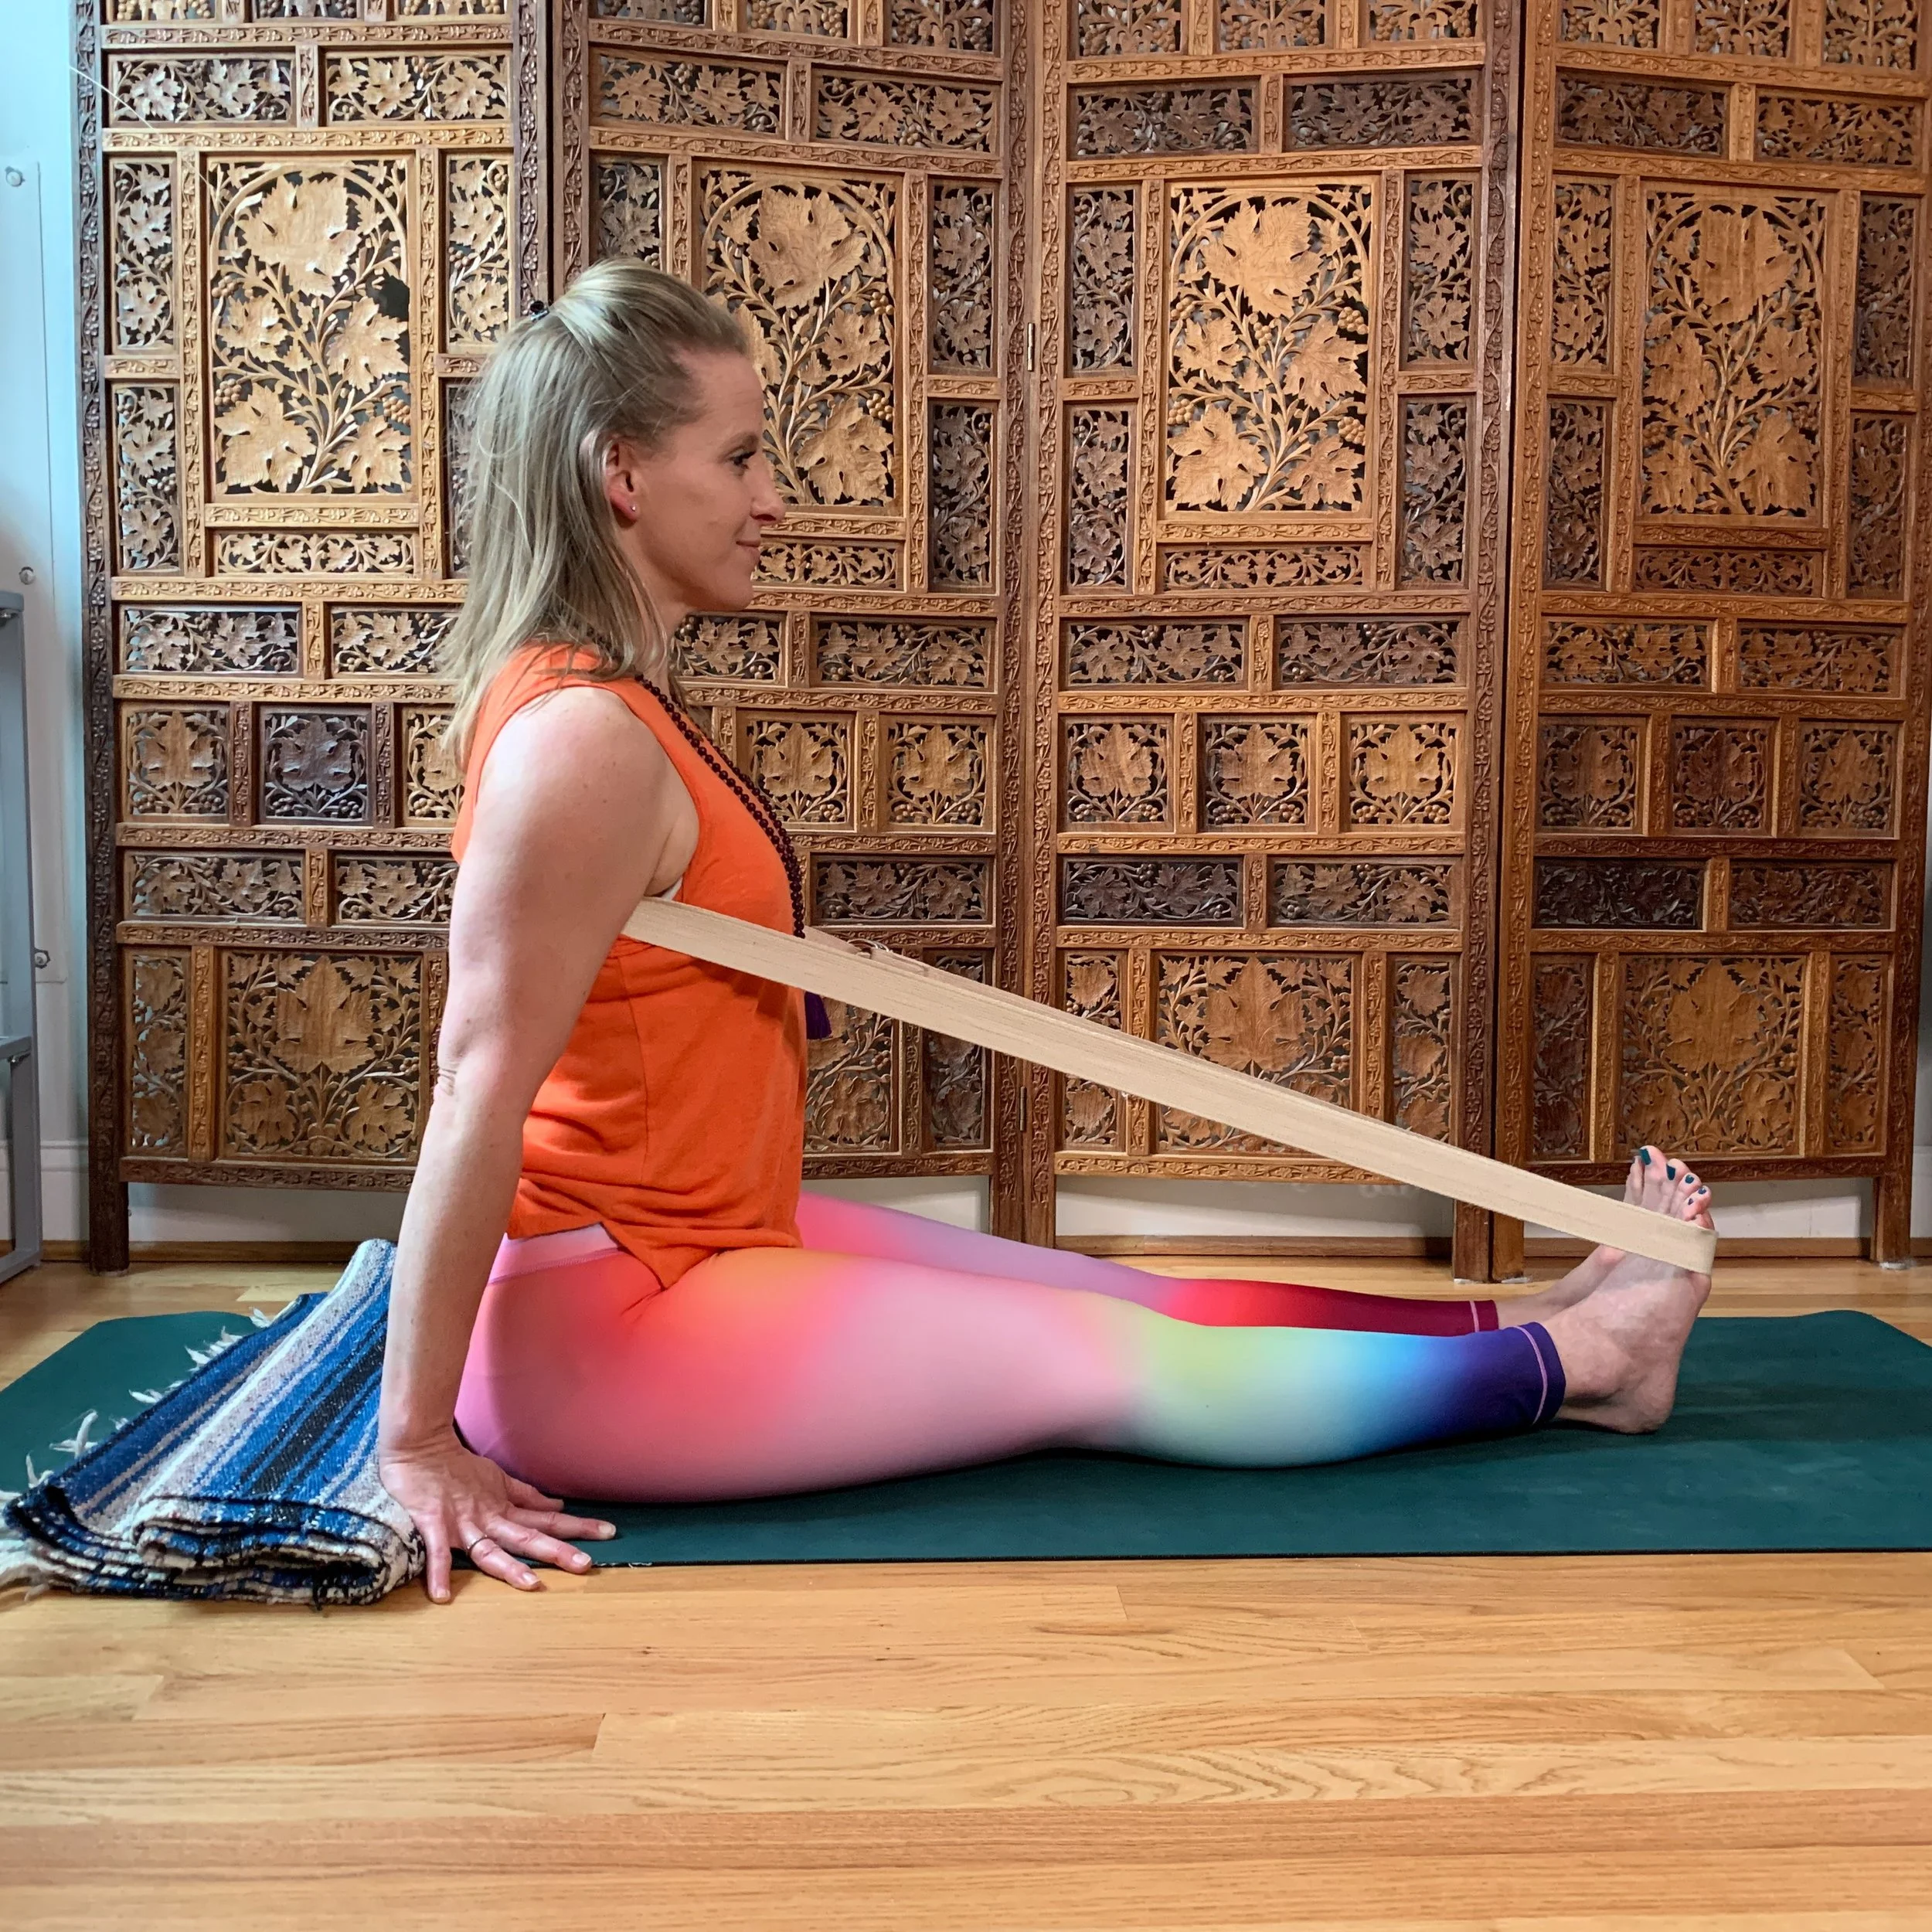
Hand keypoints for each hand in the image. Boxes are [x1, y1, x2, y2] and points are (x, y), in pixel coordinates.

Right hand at [378, 1429, 615, 1602]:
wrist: (419, 1448)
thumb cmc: (458, 1467)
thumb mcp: (498, 1479)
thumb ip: (527, 1497)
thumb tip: (558, 1507)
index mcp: (504, 1509)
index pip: (547, 1520)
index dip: (577, 1527)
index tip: (608, 1533)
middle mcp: (488, 1519)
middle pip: (527, 1538)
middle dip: (556, 1551)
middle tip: (586, 1564)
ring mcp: (462, 1523)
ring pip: (490, 1550)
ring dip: (509, 1568)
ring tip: (532, 1585)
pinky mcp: (433, 1524)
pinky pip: (435, 1553)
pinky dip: (439, 1573)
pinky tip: (442, 1596)